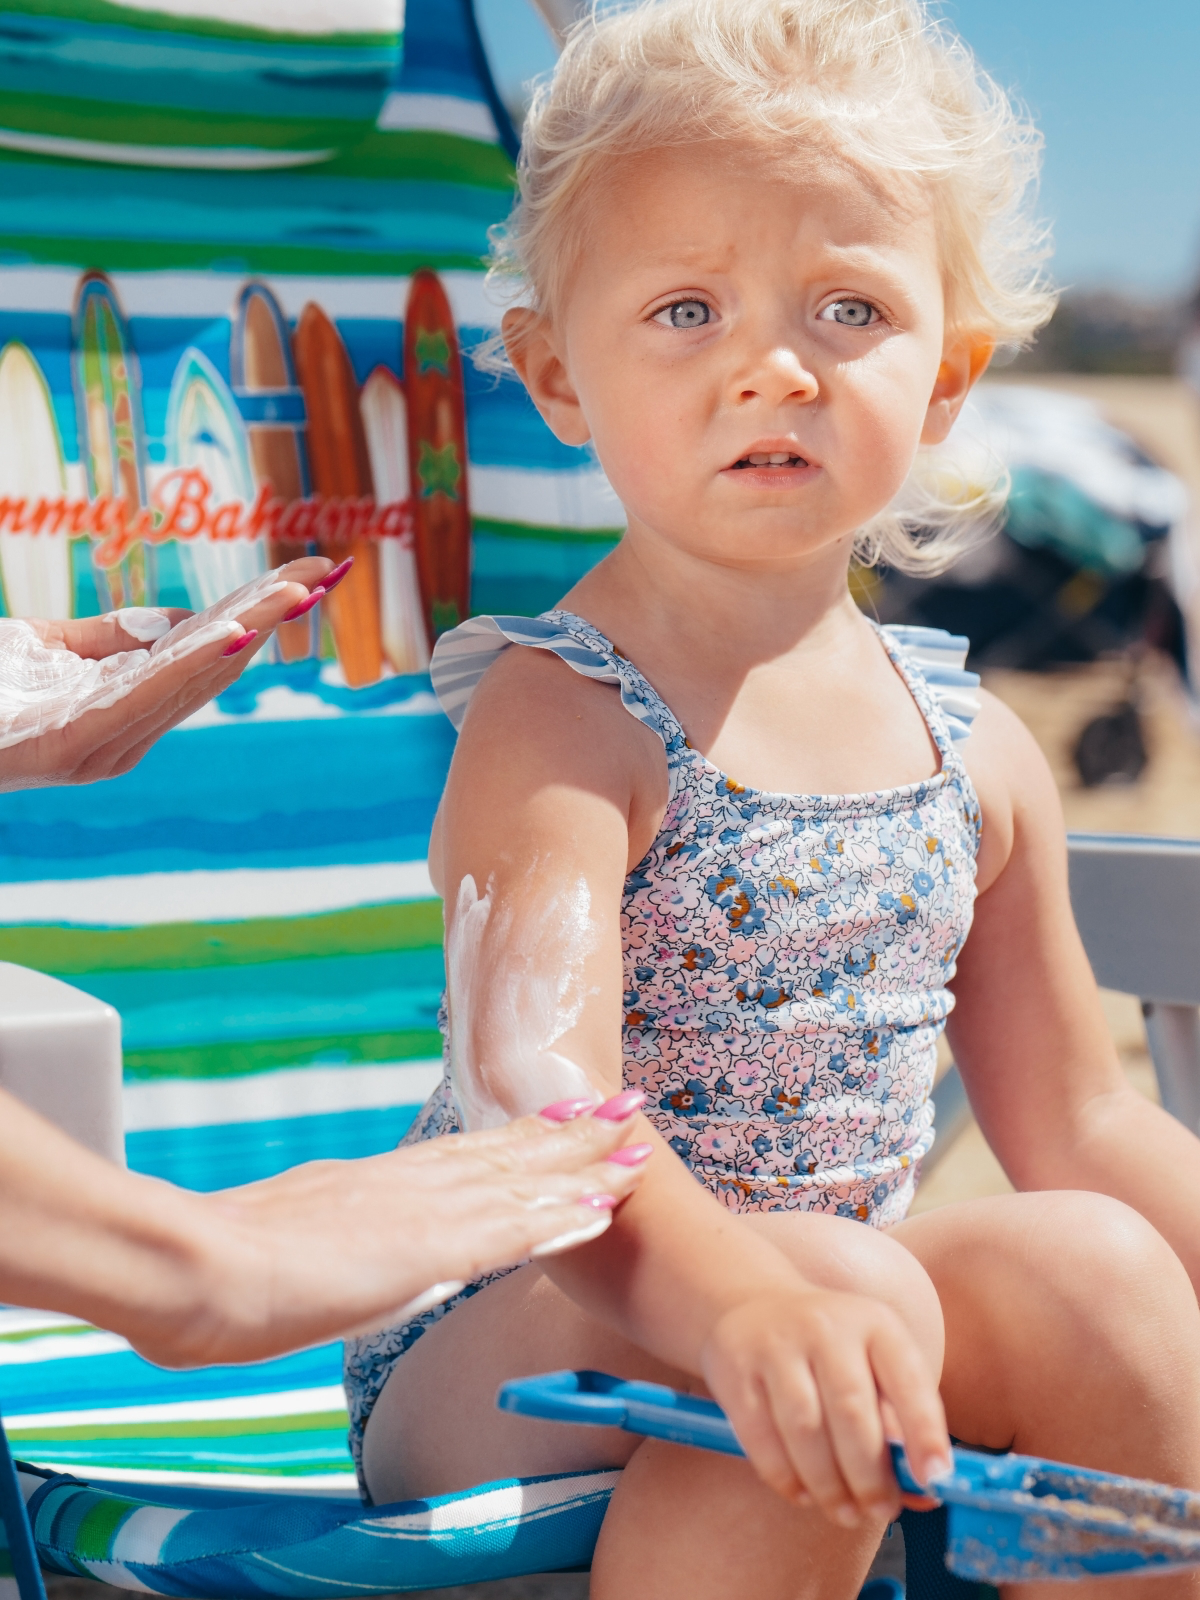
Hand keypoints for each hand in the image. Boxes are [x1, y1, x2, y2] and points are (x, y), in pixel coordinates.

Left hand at [0, 556, 336, 789]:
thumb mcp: (42, 649)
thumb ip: (105, 637)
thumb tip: (178, 620)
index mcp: (123, 716)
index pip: (204, 657)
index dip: (257, 617)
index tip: (304, 579)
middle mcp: (125, 739)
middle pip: (212, 666)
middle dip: (270, 618)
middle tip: (322, 574)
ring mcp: (106, 747)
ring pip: (192, 678)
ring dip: (250, 630)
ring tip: (295, 592)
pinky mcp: (80, 746)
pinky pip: (151, 695)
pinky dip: (197, 662)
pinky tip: (234, 631)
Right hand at [136, 1104, 652, 1367]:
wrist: (196, 1269)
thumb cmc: (222, 1267)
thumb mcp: (291, 1237)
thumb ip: (334, 1233)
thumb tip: (355, 1241)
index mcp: (377, 1183)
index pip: (469, 1153)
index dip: (524, 1137)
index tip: (569, 1117)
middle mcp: (410, 1185)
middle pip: (508, 1154)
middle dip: (574, 1136)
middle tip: (629, 1108)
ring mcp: (421, 1213)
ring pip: (522, 1184)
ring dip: (585, 1168)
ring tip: (637, 1146)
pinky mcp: (425, 1250)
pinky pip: (509, 1234)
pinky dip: (558, 1221)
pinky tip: (600, 1212)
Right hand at [701, 1285, 950, 1526]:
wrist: (751, 1302)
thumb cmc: (829, 1349)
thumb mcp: (872, 1363)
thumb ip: (898, 1424)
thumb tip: (926, 1493)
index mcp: (874, 1323)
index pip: (907, 1377)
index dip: (925, 1431)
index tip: (934, 1478)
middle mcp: (825, 1326)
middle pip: (851, 1410)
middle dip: (870, 1474)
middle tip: (881, 1511)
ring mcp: (776, 1345)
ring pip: (804, 1428)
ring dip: (829, 1484)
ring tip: (844, 1511)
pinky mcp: (736, 1369)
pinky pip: (761, 1436)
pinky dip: (785, 1477)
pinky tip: (803, 1493)